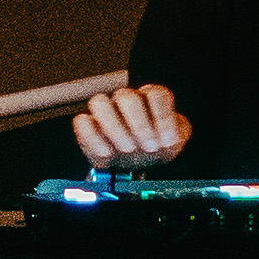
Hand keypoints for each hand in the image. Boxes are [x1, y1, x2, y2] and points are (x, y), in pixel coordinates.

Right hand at [74, 74, 191, 167]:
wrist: (136, 163)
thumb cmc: (154, 145)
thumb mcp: (173, 141)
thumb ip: (177, 135)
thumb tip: (171, 137)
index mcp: (150, 98)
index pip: (156, 95)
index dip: (162, 117)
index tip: (166, 140)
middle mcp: (126, 100)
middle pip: (127, 97)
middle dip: (138, 124)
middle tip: (147, 147)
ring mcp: (105, 111)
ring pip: (99, 103)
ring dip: (113, 128)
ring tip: (127, 149)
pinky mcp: (88, 126)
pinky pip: (81, 122)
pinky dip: (92, 138)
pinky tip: (106, 153)